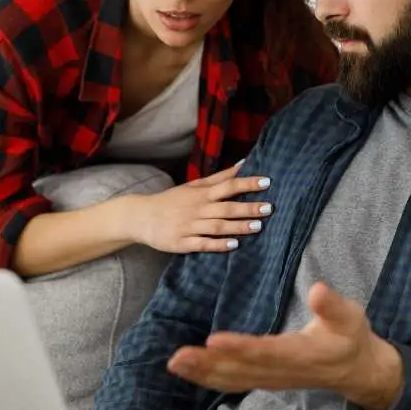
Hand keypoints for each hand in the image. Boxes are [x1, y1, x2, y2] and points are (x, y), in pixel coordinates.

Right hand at [130, 161, 271, 252]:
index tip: (267, 181)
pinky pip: (202, 244)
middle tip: (269, 208)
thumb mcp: (194, 186)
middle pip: (226, 207)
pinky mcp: (182, 243)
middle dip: (248, 208)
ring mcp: (189, 226)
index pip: (228, 185)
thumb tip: (244, 164)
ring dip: (238, 226)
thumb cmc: (172, 200)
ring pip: (217, 226)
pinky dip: (218, 244)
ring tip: (258, 227)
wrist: (141, 217)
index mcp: (201, 194)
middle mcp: (197, 209)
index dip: (247, 183)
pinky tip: (233, 245)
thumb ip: (219, 177)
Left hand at [167, 282, 402, 409]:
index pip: (266, 351)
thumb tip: (317, 289)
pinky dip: (209, 377)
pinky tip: (188, 371)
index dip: (240, 347)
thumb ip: (332, 306)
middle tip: (178, 358)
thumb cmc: (350, 337)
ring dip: (203, 373)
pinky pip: (233, 381)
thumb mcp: (350, 317)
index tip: (213, 340)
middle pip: (241, 370)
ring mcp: (271, 379)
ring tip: (175, 363)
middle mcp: (281, 372)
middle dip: (208, 364)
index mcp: (301, 354)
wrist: (354, 369)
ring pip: (233, 378)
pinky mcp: (264, 378)